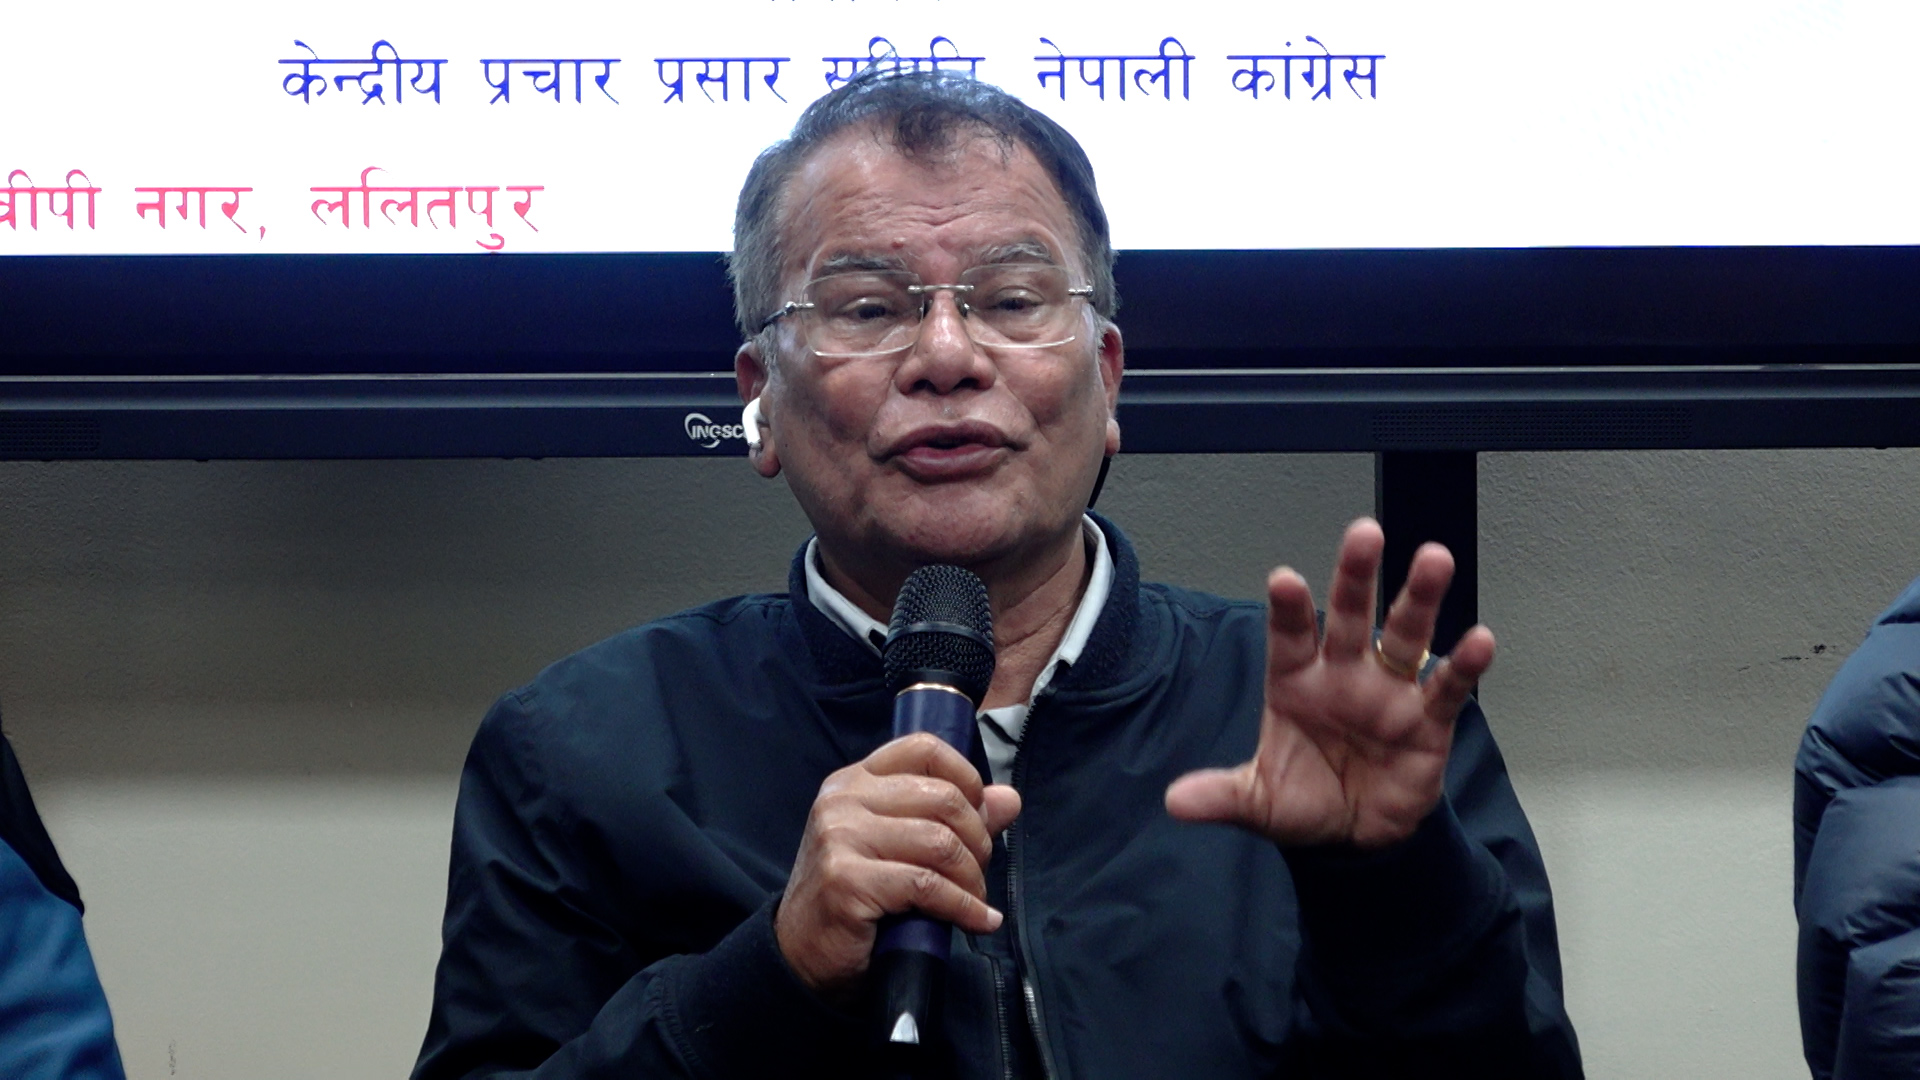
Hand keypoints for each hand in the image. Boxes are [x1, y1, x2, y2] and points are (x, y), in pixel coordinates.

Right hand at [776, 732, 1022, 994]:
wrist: (802, 956)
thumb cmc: (855, 898)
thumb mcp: (900, 848)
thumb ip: (952, 819)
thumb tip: (1009, 800)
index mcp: (854, 781)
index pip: (923, 748)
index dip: (966, 777)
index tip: (980, 815)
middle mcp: (843, 800)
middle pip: (943, 798)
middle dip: (978, 840)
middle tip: (978, 872)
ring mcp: (841, 838)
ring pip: (940, 843)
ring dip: (972, 879)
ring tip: (975, 900)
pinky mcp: (847, 880)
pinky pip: (927, 885)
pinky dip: (964, 907)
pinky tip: (977, 921)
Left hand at [1164, 517, 1492, 848]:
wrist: (1354, 837)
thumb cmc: (1304, 800)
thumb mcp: (1258, 802)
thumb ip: (1222, 796)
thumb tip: (1175, 802)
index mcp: (1295, 681)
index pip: (1289, 637)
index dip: (1288, 610)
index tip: (1283, 579)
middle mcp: (1343, 673)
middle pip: (1349, 615)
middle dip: (1355, 576)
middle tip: (1364, 533)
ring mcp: (1389, 691)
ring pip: (1405, 635)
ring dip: (1420, 599)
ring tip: (1433, 559)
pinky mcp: (1429, 720)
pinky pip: (1446, 687)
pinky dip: (1463, 665)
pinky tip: (1478, 639)